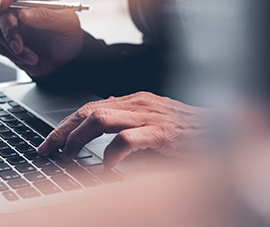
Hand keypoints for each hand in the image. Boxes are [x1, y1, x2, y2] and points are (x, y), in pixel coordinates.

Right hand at [0, 0, 83, 76]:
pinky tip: (32, 59)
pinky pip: (3, 47)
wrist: (67, 60)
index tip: (4, 5)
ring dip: (14, 47)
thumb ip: (46, 17)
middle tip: (19, 43)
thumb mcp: (66, 24)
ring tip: (34, 57)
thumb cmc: (69, 36)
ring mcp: (15, 26)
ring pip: (0, 32)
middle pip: (2, 12)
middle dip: (8, 29)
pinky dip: (15, 56)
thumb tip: (23, 14)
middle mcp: (22, 9)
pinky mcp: (11, 42)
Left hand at [37, 92, 207, 166]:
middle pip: (87, 111)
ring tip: (69, 158)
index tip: (49, 143)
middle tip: (47, 151)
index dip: (65, 126)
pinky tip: (106, 168)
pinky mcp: (161, 132)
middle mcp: (136, 103)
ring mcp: (148, 115)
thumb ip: (125, 131)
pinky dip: (111, 155)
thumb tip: (98, 149)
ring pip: (99, 119)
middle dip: (62, 132)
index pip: (88, 108)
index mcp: (132, 101)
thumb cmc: (186, 133)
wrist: (223, 131)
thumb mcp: (150, 127)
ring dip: (79, 140)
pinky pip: (126, 140)